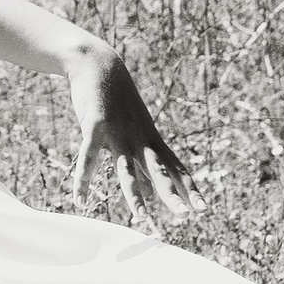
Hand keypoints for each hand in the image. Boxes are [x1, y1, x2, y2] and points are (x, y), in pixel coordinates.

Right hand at [64, 38, 187, 223]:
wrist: (98, 64)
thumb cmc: (117, 101)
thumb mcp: (134, 132)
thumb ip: (143, 164)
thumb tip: (153, 195)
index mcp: (151, 140)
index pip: (176, 168)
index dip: (189, 189)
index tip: (203, 211)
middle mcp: (139, 138)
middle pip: (159, 171)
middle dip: (172, 194)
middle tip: (184, 216)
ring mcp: (118, 132)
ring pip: (128, 169)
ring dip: (136, 195)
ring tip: (142, 219)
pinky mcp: (95, 125)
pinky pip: (89, 158)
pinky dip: (83, 180)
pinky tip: (80, 201)